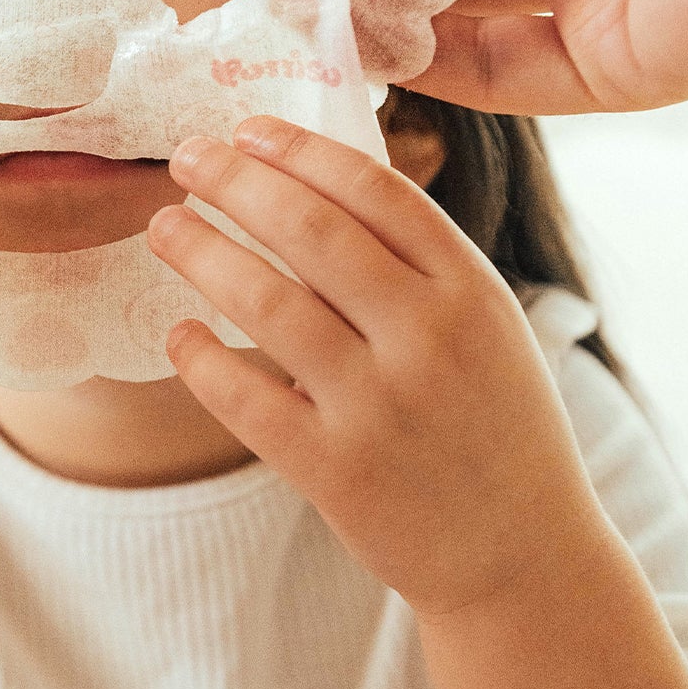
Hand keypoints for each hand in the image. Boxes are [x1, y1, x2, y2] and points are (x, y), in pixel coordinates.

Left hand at [148, 117, 599, 615]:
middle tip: (186, 157)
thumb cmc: (493, 427)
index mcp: (471, 291)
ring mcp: (382, 407)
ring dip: (202, 253)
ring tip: (164, 226)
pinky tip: (176, 333)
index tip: (248, 129)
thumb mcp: (485, 329)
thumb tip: (311, 186)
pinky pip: (245, 400)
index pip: (376, 191)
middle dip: (238, 182)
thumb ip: (416, 266)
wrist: (523, 559)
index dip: (302, 151)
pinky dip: (200, 360)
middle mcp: (430, 339)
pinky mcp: (338, 472)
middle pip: (313, 232)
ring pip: (268, 304)